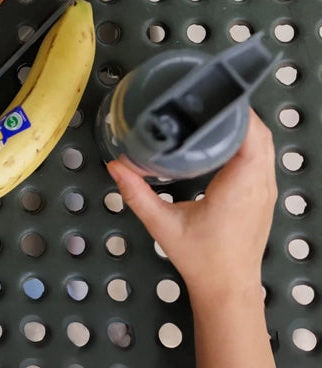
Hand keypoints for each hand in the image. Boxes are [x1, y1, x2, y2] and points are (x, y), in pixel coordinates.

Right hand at [106, 108, 276, 301]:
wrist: (228, 288)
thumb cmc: (202, 259)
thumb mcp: (162, 224)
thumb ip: (136, 193)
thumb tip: (116, 166)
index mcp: (241, 187)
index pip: (251, 135)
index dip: (236, 111)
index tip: (212, 94)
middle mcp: (260, 185)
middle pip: (260, 133)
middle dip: (236, 111)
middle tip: (204, 97)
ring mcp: (266, 190)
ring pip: (264, 144)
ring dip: (243, 125)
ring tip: (210, 112)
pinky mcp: (263, 195)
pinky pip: (262, 157)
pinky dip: (247, 141)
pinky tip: (221, 138)